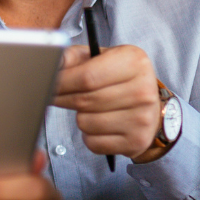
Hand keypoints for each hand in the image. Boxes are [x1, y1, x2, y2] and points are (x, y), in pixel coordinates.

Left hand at [53, 43, 162, 161]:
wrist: (151, 107)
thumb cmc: (119, 79)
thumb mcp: (101, 58)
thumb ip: (74, 57)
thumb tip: (53, 61)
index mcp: (134, 62)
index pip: (87, 77)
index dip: (61, 83)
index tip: (48, 84)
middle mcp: (143, 90)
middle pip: (84, 101)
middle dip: (63, 99)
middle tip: (56, 97)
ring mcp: (142, 118)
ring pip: (86, 123)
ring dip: (79, 118)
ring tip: (90, 110)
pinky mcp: (136, 141)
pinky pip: (93, 143)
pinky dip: (89, 136)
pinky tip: (100, 125)